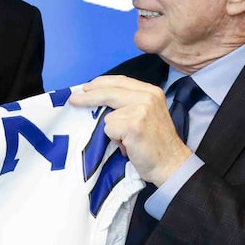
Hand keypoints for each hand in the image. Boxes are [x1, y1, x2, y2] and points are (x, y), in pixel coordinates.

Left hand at [68, 76, 192, 186]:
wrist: (171, 163)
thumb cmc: (155, 143)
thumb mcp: (146, 115)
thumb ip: (128, 104)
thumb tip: (98, 101)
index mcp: (150, 92)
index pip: (120, 81)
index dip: (100, 83)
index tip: (85, 88)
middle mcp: (147, 97)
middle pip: (109, 92)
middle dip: (88, 96)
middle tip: (73, 100)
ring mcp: (141, 110)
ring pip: (108, 116)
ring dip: (112, 130)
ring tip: (126, 140)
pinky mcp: (133, 125)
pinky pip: (109, 129)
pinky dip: (114, 140)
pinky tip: (128, 146)